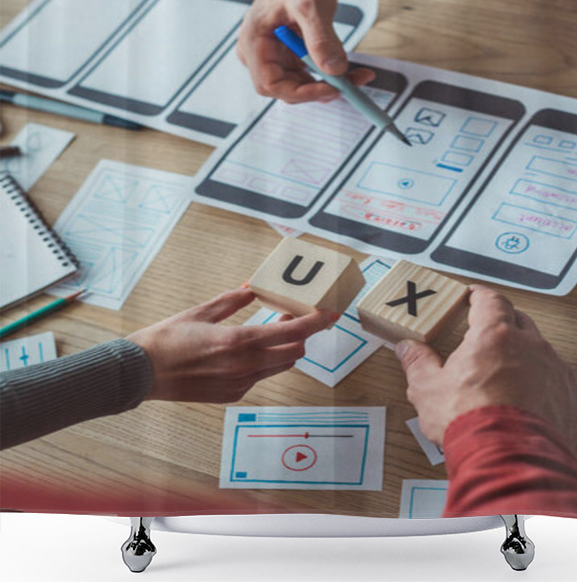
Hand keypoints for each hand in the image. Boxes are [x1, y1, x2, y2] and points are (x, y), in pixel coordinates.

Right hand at [127, 288, 338, 402]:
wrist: (141, 373)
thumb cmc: (168, 339)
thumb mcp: (202, 311)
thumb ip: (233, 300)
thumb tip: (254, 286)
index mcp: (239, 342)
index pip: (292, 332)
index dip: (316, 322)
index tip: (330, 312)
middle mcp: (245, 366)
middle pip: (295, 351)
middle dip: (302, 334)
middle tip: (296, 316)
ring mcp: (239, 383)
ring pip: (281, 365)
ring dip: (286, 348)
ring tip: (275, 329)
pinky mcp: (232, 395)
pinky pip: (262, 376)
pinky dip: (266, 361)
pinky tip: (251, 349)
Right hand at [236, 0, 374, 102]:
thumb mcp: (310, 5)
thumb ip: (320, 38)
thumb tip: (333, 68)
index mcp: (255, 44)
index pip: (270, 84)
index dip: (300, 92)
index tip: (329, 88)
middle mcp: (261, 55)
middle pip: (287, 89)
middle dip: (319, 90)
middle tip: (349, 84)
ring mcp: (276, 57)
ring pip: (302, 85)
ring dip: (329, 85)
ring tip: (355, 76)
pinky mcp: (291, 57)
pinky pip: (310, 74)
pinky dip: (330, 75)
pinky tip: (349, 70)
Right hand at [395, 285, 576, 448]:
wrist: (511, 462)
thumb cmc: (472, 423)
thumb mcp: (429, 390)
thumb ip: (419, 363)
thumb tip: (408, 349)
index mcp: (495, 335)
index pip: (490, 299)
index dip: (479, 296)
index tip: (472, 296)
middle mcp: (531, 345)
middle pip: (518, 320)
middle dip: (502, 323)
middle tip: (485, 335)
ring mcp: (554, 370)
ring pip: (540, 349)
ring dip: (524, 354)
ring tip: (506, 373)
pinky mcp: (569, 396)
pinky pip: (556, 378)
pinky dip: (542, 382)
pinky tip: (527, 399)